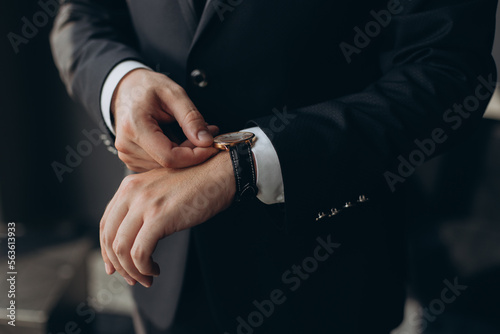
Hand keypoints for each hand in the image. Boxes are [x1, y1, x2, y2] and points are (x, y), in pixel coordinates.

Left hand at [100, 152, 235, 286]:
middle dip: (118, 265)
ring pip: (122, 249)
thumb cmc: (197, 183)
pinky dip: (144, 268)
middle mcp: (132, 192)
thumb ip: (143, 205)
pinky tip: (155, 269)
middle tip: (132, 278)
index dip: (107, 249)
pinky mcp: (159, 217)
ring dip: (132, 270)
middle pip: (110, 237)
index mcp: (130, 186)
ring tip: (146, 277)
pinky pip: (140, 252)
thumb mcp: (161, 188)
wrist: (219, 174)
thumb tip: (134, 236)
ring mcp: (145, 204)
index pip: (106, 223)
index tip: (115, 266)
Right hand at [112, 68, 218, 171]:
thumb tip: (205, 141)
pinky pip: (160, 165)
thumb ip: (191, 118)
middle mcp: (127, 146)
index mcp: (134, 128)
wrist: (126, 88)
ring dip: (184, 154)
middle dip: (192, 152)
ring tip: (192, 133)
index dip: (195, 156)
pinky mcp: (131, 159)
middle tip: (208, 134)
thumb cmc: (147, 87)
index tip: (211, 145)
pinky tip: (178, 139)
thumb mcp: (174, 94)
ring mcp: (127, 155)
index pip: (169, 157)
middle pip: (169, 163)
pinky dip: (174, 155)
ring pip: (166, 167)